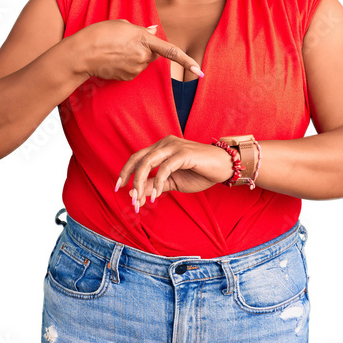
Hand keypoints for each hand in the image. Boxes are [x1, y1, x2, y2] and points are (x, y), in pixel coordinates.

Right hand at [80, 20, 203, 80]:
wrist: (82, 53)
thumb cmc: (100, 34)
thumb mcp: (122, 24)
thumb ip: (141, 30)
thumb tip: (153, 31)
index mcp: (143, 38)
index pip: (171, 51)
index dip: (186, 61)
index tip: (199, 72)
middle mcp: (143, 55)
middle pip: (154, 54)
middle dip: (147, 49)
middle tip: (127, 42)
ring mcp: (136, 68)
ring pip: (143, 62)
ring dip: (135, 56)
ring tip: (116, 50)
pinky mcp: (128, 77)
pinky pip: (134, 70)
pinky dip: (127, 65)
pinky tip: (114, 59)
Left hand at [115, 136, 234, 211]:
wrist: (224, 168)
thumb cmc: (200, 173)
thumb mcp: (172, 183)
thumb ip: (154, 186)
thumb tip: (135, 193)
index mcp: (161, 148)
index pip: (137, 157)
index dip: (125, 172)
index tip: (118, 188)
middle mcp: (165, 143)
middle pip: (138, 158)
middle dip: (129, 178)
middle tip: (129, 198)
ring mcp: (174, 146)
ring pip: (148, 162)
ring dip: (140, 182)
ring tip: (139, 199)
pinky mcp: (183, 153)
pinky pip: (165, 168)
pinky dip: (157, 182)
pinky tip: (157, 196)